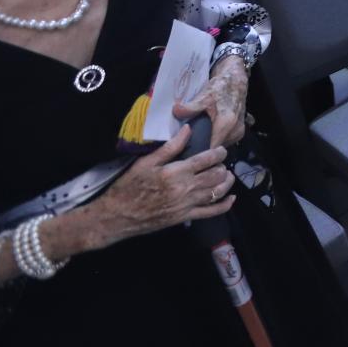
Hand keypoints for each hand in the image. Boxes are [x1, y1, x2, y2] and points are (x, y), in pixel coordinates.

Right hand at [85, 133, 234, 247]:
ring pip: (216, 192)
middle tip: (221, 163)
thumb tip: (188, 129)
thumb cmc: (129, 186)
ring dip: (226, 182)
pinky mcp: (185, 217)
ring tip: (227, 175)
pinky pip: (210, 212)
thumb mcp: (146, 162)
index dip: (219, 153)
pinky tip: (231, 198)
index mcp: (177, 172)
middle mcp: (186, 188)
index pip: (207, 159)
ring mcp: (187, 205)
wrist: (116, 215)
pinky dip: (224, 205)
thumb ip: (170, 147)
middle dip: (223, 167)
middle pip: (216, 175)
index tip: (221, 150)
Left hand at [174, 58, 249, 148]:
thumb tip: (175, 111)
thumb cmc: (221, 87)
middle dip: (200, 149)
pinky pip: (223, 142)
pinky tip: (205, 135)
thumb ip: (191, 106)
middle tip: (184, 146)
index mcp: (226, 123)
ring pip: (219, 146)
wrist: (235, 81)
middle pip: (214, 149)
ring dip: (208, 144)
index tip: (182, 152)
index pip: (209, 148)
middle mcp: (235, 131)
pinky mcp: (239, 133)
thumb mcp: (205, 94)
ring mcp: (238, 133)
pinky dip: (214, 140)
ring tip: (193, 141)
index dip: (196, 151)